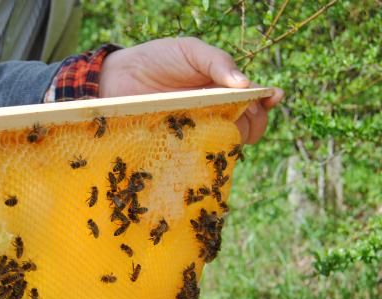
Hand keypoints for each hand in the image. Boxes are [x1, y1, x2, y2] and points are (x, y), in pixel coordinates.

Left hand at [99, 37, 283, 143]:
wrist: (118, 76)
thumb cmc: (157, 59)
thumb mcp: (191, 51)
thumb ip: (218, 62)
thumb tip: (246, 84)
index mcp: (223, 88)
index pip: (255, 99)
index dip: (267, 101)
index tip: (272, 98)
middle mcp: (214, 111)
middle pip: (247, 124)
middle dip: (256, 122)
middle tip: (248, 116)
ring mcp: (196, 130)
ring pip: (225, 142)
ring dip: (234, 139)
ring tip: (228, 128)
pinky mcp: (176, 144)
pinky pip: (196, 154)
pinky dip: (206, 154)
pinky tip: (208, 147)